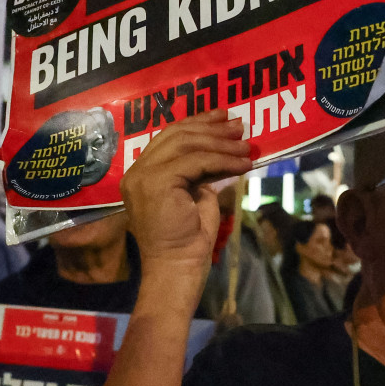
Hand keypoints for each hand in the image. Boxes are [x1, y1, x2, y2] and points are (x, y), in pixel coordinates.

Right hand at [120, 109, 252, 279]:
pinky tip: (243, 164)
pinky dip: (223, 160)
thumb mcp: (196, 195)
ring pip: (188, 145)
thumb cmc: (188, 240)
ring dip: (222, 143)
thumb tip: (224, 150)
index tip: (224, 118)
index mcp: (142, 173)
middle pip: (177, 135)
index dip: (198, 123)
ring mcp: (143, 176)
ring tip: (247, 146)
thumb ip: (200, 171)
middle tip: (240, 125)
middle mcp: (137, 171)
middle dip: (212, 128)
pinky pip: (196, 161)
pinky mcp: (156, 182)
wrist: (177, 267)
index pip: (170, 137)